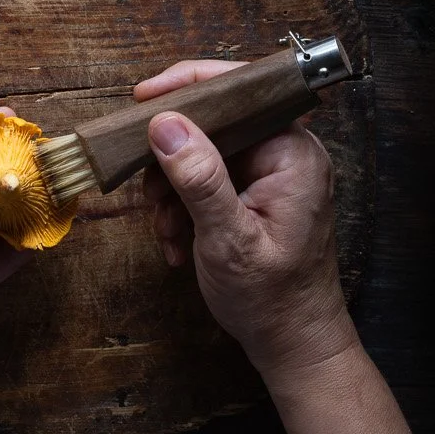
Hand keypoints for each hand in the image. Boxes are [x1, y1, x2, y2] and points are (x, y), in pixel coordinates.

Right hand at [139, 61, 358, 385]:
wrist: (294, 347)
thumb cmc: (273, 300)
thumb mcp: (228, 240)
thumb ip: (199, 179)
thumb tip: (164, 124)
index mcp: (291, 152)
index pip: (237, 91)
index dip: (187, 86)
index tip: (141, 99)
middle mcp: (284, 153)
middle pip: (212, 120)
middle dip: (170, 158)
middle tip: (149, 193)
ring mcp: (269, 173)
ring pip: (200, 151)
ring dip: (171, 189)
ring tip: (167, 230)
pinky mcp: (253, 193)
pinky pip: (204, 179)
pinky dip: (182, 206)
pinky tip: (176, 242)